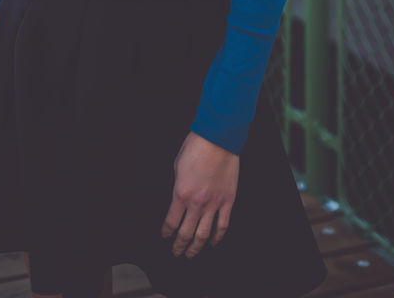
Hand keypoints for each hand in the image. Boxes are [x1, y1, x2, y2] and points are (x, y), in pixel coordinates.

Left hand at [160, 130, 238, 259]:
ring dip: (196, 247)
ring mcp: (214, 204)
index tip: (165, 236)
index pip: (171, 221)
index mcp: (181, 193)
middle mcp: (197, 203)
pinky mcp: (228, 201)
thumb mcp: (177, 166)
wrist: (217, 139)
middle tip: (176, 252)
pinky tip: (213, 242)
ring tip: (191, 254)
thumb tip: (179, 197)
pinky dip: (217, 237)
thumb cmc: (196, 147)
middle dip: (179, 245)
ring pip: (204, 234)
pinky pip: (223, 225)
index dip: (166, 232)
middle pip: (186, 233)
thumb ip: (178, 186)